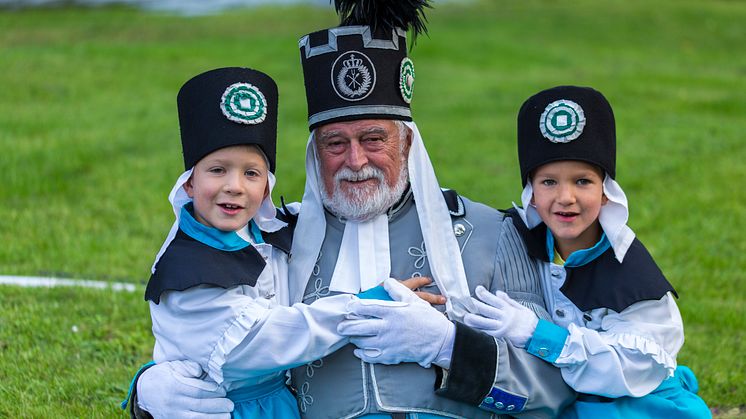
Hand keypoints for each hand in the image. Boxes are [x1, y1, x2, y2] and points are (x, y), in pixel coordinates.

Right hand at [137, 360, 233, 418]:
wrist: (144, 392)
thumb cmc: (163, 375)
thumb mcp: (173, 365)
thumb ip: (188, 366)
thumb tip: (199, 370)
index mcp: (175, 386)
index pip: (198, 391)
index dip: (214, 391)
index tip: (224, 390)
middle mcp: (173, 402)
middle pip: (199, 405)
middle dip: (218, 406)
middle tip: (230, 404)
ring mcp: (172, 414)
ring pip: (196, 418)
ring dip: (213, 418)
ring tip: (227, 415)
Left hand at [337, 277, 454, 367]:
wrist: (440, 341)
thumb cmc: (428, 320)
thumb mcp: (414, 300)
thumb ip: (397, 289)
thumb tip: (386, 282)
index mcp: (391, 313)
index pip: (365, 308)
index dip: (354, 308)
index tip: (349, 308)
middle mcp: (386, 328)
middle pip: (359, 327)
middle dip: (346, 326)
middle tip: (341, 326)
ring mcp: (387, 343)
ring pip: (362, 342)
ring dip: (354, 339)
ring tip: (351, 336)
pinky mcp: (391, 356)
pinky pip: (370, 356)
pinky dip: (362, 354)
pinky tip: (359, 351)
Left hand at [463, 286, 538, 347]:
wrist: (537, 336)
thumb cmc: (530, 322)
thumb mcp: (521, 308)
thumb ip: (508, 301)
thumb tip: (497, 292)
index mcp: (509, 309)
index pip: (494, 300)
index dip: (485, 294)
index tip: (477, 289)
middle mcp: (504, 317)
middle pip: (487, 310)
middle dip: (476, 305)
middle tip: (465, 301)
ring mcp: (502, 327)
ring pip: (486, 322)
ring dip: (475, 320)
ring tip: (465, 317)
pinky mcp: (502, 336)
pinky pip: (489, 333)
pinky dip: (481, 331)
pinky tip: (473, 330)